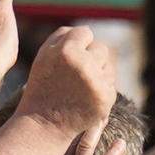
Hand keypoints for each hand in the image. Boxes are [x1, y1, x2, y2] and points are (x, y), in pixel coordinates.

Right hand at [18, 25, 117, 139]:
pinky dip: (101, 89)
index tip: (69, 56)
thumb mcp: (44, 55)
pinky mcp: (106, 98)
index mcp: (66, 50)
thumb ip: (62, 36)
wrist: (45, 122)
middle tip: (76, 72)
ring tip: (80, 85)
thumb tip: (86, 32)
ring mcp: (97, 82)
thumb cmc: (44, 85)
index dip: (78, 43)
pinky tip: (86, 97)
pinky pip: (111, 84)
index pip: (85, 32)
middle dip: (91, 57)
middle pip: (101, 48)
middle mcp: (84, 64)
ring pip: (109, 66)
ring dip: (99, 72)